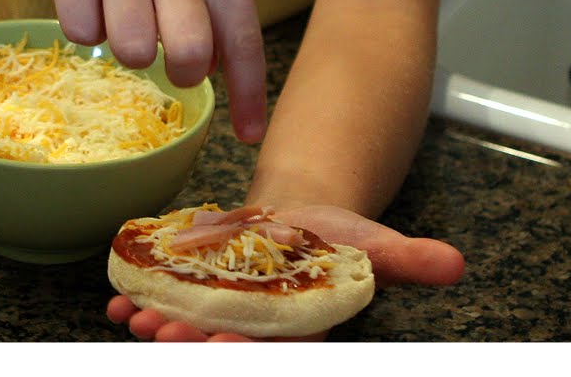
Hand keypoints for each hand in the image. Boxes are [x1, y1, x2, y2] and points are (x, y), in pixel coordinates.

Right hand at [36, 0, 267, 142]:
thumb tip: (223, 66)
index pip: (241, 39)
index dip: (249, 95)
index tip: (251, 136)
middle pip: (185, 57)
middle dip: (178, 72)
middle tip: (168, 56)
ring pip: (128, 52)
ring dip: (127, 46)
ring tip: (124, 9)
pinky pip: (80, 32)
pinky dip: (85, 25)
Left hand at [107, 204, 463, 341]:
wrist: (301, 219)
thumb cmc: (339, 241)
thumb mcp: (377, 244)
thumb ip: (408, 260)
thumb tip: (455, 264)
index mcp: (302, 324)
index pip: (275, 347)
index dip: (249, 350)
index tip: (227, 346)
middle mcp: (257, 325)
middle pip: (221, 343)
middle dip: (192, 345)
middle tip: (163, 338)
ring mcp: (220, 309)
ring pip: (186, 326)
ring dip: (158, 326)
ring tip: (134, 318)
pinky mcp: (194, 287)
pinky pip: (162, 298)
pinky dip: (136, 298)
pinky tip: (115, 299)